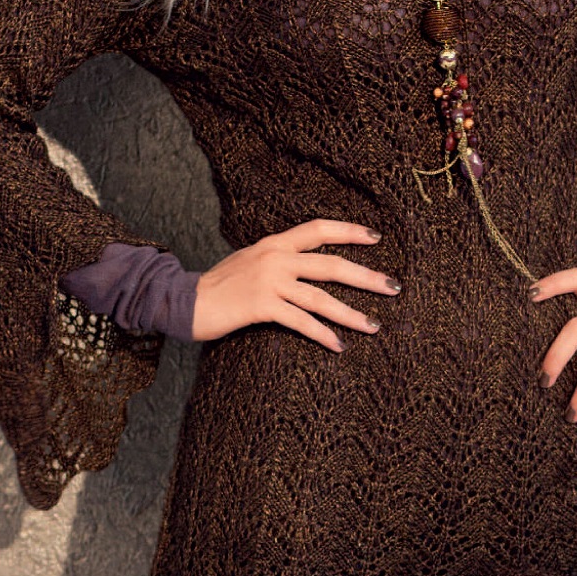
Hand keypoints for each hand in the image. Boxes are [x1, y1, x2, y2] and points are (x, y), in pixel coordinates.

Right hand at [190, 217, 399, 348]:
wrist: (183, 299)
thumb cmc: (218, 284)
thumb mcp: (250, 260)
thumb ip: (278, 259)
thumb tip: (306, 266)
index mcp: (274, 243)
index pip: (318, 230)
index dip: (349, 231)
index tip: (376, 237)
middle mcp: (276, 257)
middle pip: (331, 264)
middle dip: (366, 277)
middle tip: (393, 287)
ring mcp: (269, 281)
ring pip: (321, 297)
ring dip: (351, 314)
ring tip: (374, 326)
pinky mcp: (261, 306)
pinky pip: (300, 321)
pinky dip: (322, 334)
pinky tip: (338, 345)